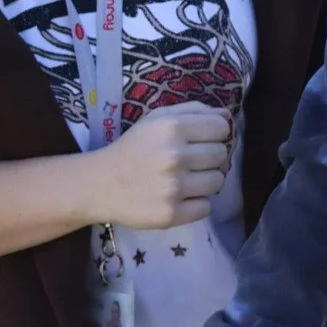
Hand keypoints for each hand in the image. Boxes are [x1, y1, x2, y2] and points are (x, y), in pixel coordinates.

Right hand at [86, 103, 231, 229]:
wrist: (100, 184)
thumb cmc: (133, 147)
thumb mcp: (157, 118)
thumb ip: (193, 111)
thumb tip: (226, 116)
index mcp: (173, 127)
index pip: (221, 128)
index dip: (216, 133)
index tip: (204, 140)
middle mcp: (176, 156)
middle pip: (221, 155)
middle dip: (211, 157)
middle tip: (193, 161)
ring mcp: (174, 188)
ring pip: (218, 181)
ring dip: (207, 180)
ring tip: (188, 179)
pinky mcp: (171, 215)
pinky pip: (205, 208)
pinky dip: (196, 204)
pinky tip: (181, 197)